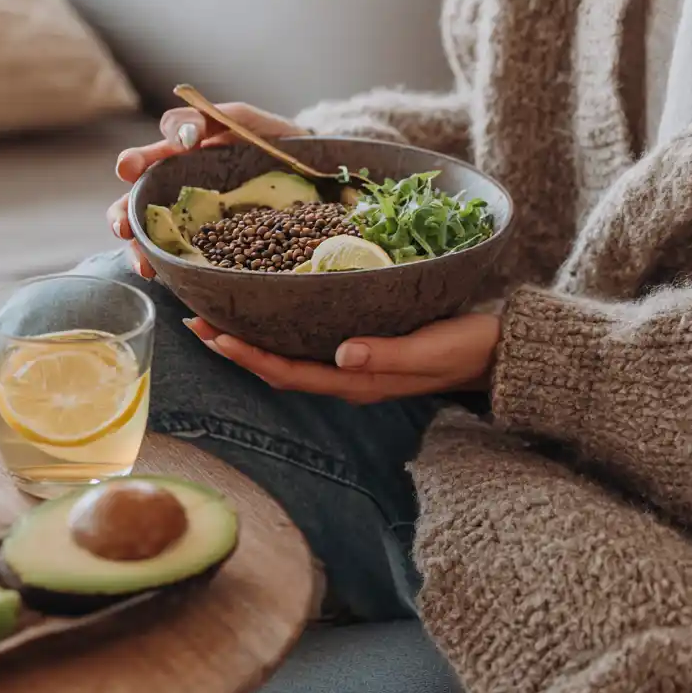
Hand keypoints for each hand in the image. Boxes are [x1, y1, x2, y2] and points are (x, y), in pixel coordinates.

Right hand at [107, 102, 307, 277]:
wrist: (311, 169)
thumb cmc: (270, 139)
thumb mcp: (241, 119)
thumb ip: (208, 118)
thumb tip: (183, 137)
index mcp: (180, 156)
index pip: (147, 158)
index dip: (134, 163)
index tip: (129, 169)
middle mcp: (178, 188)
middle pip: (137, 203)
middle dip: (123, 215)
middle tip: (123, 225)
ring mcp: (194, 218)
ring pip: (154, 235)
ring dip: (142, 251)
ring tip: (143, 263)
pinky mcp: (212, 243)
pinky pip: (184, 256)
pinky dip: (170, 267)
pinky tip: (164, 275)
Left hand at [183, 313, 501, 402]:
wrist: (495, 356)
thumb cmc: (465, 349)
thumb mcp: (430, 350)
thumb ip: (388, 354)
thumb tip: (341, 353)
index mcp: (358, 380)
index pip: (289, 373)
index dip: (248, 357)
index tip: (213, 335)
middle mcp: (348, 377)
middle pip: (278, 368)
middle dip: (236, 349)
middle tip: (196, 321)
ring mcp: (354, 366)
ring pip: (290, 358)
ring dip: (253, 341)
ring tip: (219, 317)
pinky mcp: (363, 351)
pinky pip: (309, 346)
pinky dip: (280, 332)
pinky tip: (270, 312)